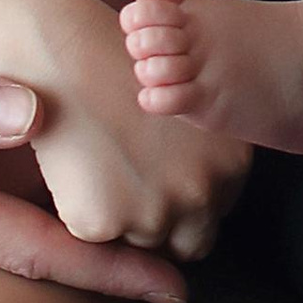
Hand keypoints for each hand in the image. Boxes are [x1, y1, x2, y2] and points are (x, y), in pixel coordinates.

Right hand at [0, 8, 192, 302]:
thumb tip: (32, 110)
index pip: (28, 243)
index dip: (107, 266)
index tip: (178, 290)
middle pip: (18, 238)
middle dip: (99, 250)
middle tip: (185, 249)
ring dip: (56, 217)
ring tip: (136, 209)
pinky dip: (2, 187)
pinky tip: (30, 163)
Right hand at [21, 0, 249, 260]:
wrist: (71, 56)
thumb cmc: (128, 75)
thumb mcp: (190, 114)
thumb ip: (205, 162)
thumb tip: (199, 214)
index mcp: (231, 164)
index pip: (215, 216)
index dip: (188, 205)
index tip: (165, 183)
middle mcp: (200, 194)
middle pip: (189, 243)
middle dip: (166, 225)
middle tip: (137, 185)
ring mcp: (152, 213)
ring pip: (141, 246)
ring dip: (127, 223)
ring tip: (107, 170)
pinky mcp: (102, 224)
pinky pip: (95, 242)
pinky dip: (86, 215)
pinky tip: (80, 172)